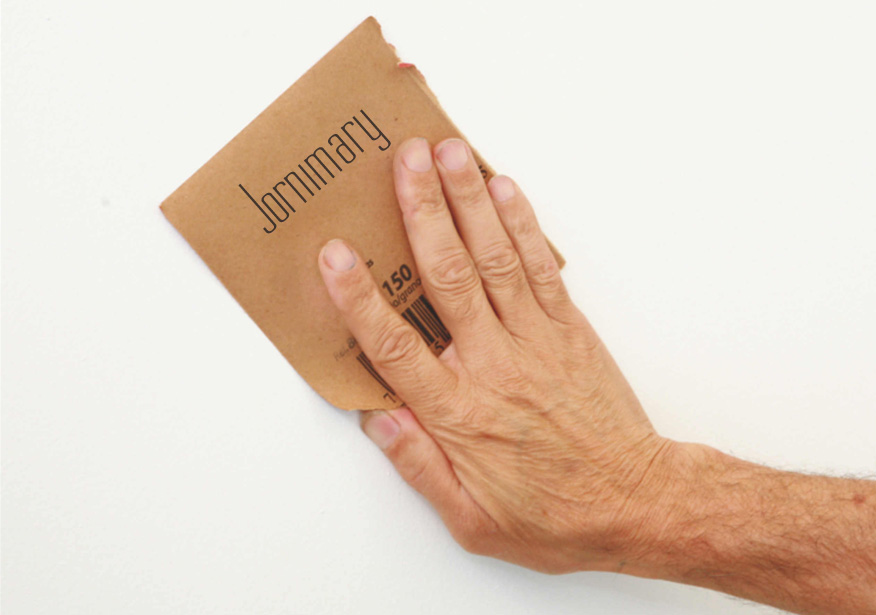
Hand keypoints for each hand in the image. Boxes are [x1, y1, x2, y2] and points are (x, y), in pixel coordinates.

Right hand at [318, 137, 673, 572]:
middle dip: (422, 212)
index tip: (335, 256)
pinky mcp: (568, 329)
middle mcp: (495, 365)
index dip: (361, 299)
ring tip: (448, 152)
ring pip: (494, 258)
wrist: (636, 503)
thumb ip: (419, 466)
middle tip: (402, 160)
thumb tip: (377, 418)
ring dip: (469, 201)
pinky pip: (540, 267)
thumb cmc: (554, 515)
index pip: (398, 347)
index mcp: (460, 415)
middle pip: (448, 277)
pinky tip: (504, 188)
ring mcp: (536, 340)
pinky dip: (522, 223)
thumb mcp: (473, 521)